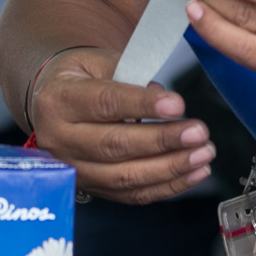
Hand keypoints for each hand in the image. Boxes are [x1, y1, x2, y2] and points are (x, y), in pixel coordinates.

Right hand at [27, 47, 216, 203]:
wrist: (52, 104)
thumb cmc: (81, 79)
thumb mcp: (97, 61)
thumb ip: (129, 74)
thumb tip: (162, 98)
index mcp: (60, 100)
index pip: (104, 104)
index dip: (142, 106)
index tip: (177, 104)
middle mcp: (60, 139)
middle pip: (115, 145)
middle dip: (163, 141)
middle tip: (199, 133)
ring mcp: (74, 169)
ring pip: (124, 176)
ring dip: (170, 168)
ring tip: (203, 155)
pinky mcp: (91, 188)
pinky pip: (131, 194)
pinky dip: (167, 186)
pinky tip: (193, 173)